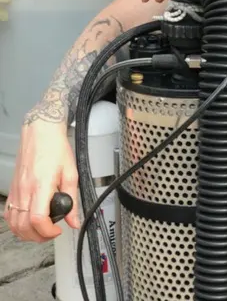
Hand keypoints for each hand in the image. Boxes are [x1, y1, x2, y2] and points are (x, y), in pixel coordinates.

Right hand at [4, 121, 79, 241]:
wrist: (40, 133)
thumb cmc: (55, 148)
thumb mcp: (70, 173)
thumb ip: (72, 199)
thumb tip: (74, 221)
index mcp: (41, 185)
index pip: (38, 219)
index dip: (48, 231)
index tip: (58, 230)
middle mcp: (25, 190)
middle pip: (23, 227)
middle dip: (38, 236)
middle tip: (51, 232)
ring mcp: (16, 190)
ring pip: (13, 223)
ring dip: (26, 233)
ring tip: (41, 230)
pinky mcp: (12, 189)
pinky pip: (8, 213)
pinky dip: (16, 224)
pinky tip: (27, 221)